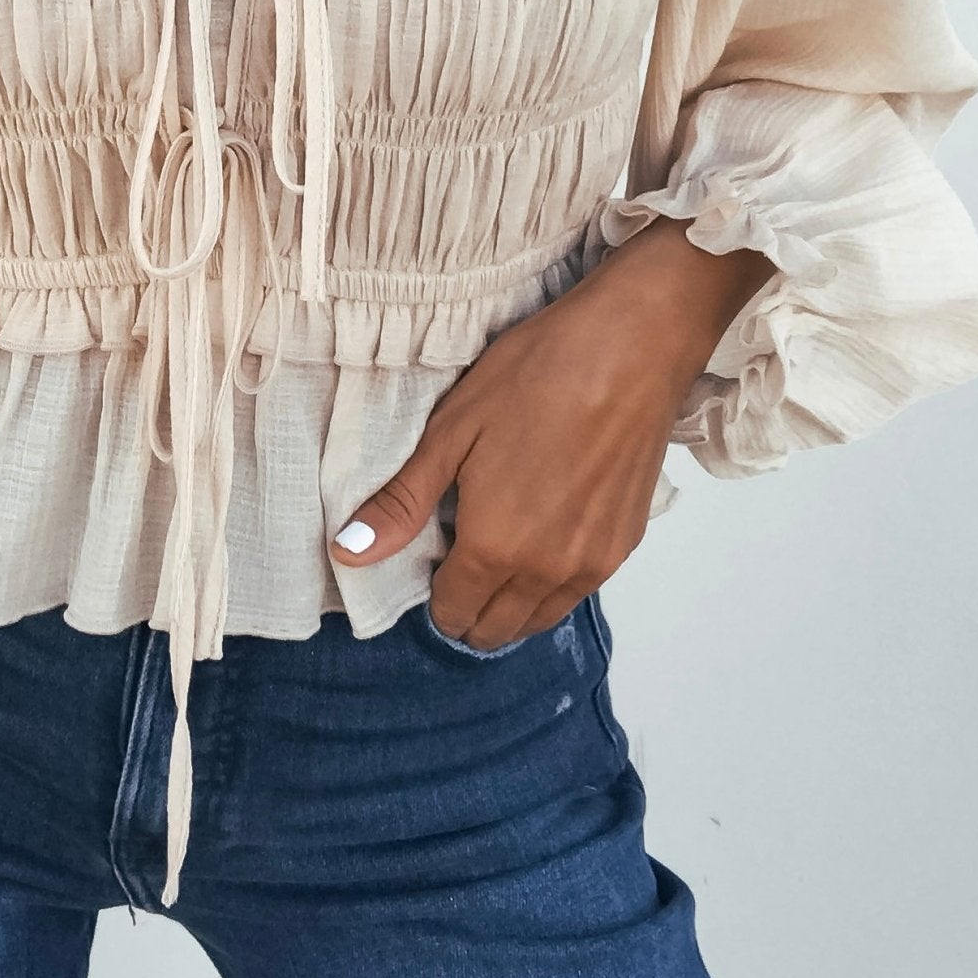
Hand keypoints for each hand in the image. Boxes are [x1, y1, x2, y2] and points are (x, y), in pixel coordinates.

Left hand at [329, 216, 774, 646]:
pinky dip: (552, 582)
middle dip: (469, 605)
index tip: (431, 551)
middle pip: (496, 628)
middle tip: (459, 550)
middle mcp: (547, 572)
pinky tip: (544, 531)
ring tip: (500, 543)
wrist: (630, 348)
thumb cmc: (535, 377)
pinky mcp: (626, 545)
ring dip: (512, 601)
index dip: (433, 590)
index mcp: (494, 548)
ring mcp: (593, 564)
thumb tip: (348, 554)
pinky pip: (578, 591)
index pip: (453, 612)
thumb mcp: (451, 432)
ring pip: (539, 617)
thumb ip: (402, 503)